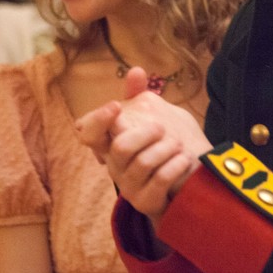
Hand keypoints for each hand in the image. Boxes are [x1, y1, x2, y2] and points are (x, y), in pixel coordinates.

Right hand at [75, 67, 211, 222]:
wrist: (184, 181)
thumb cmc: (162, 145)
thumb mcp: (151, 116)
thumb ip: (140, 94)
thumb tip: (136, 70)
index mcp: (110, 143)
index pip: (88, 133)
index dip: (98, 120)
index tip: (116, 106)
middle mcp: (115, 166)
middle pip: (119, 148)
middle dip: (146, 133)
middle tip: (162, 126)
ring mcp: (129, 187)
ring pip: (142, 163)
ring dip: (166, 148)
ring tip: (178, 144)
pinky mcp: (146, 202)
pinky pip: (160, 180)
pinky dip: (175, 165)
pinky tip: (184, 158)